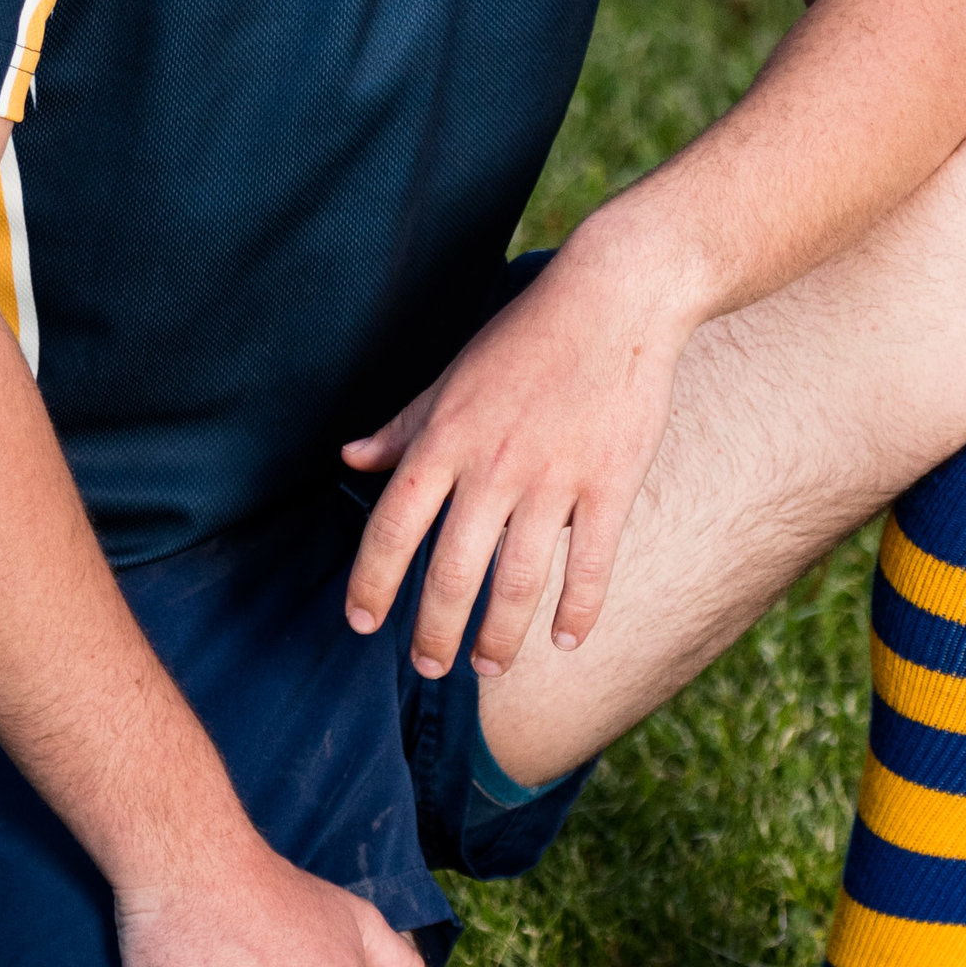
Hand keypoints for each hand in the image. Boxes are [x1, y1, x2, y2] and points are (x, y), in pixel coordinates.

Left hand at [340, 234, 691, 679]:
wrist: (617, 298)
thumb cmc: (527, 335)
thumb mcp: (452, 376)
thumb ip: (402, 426)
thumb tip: (349, 460)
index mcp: (446, 438)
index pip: (393, 526)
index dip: (373, 582)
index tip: (362, 623)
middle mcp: (493, 465)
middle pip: (452, 571)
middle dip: (434, 632)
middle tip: (429, 667)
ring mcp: (554, 478)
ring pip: (518, 581)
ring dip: (499, 637)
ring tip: (487, 668)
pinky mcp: (610, 483)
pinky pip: (590, 564)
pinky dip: (578, 611)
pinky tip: (567, 641)